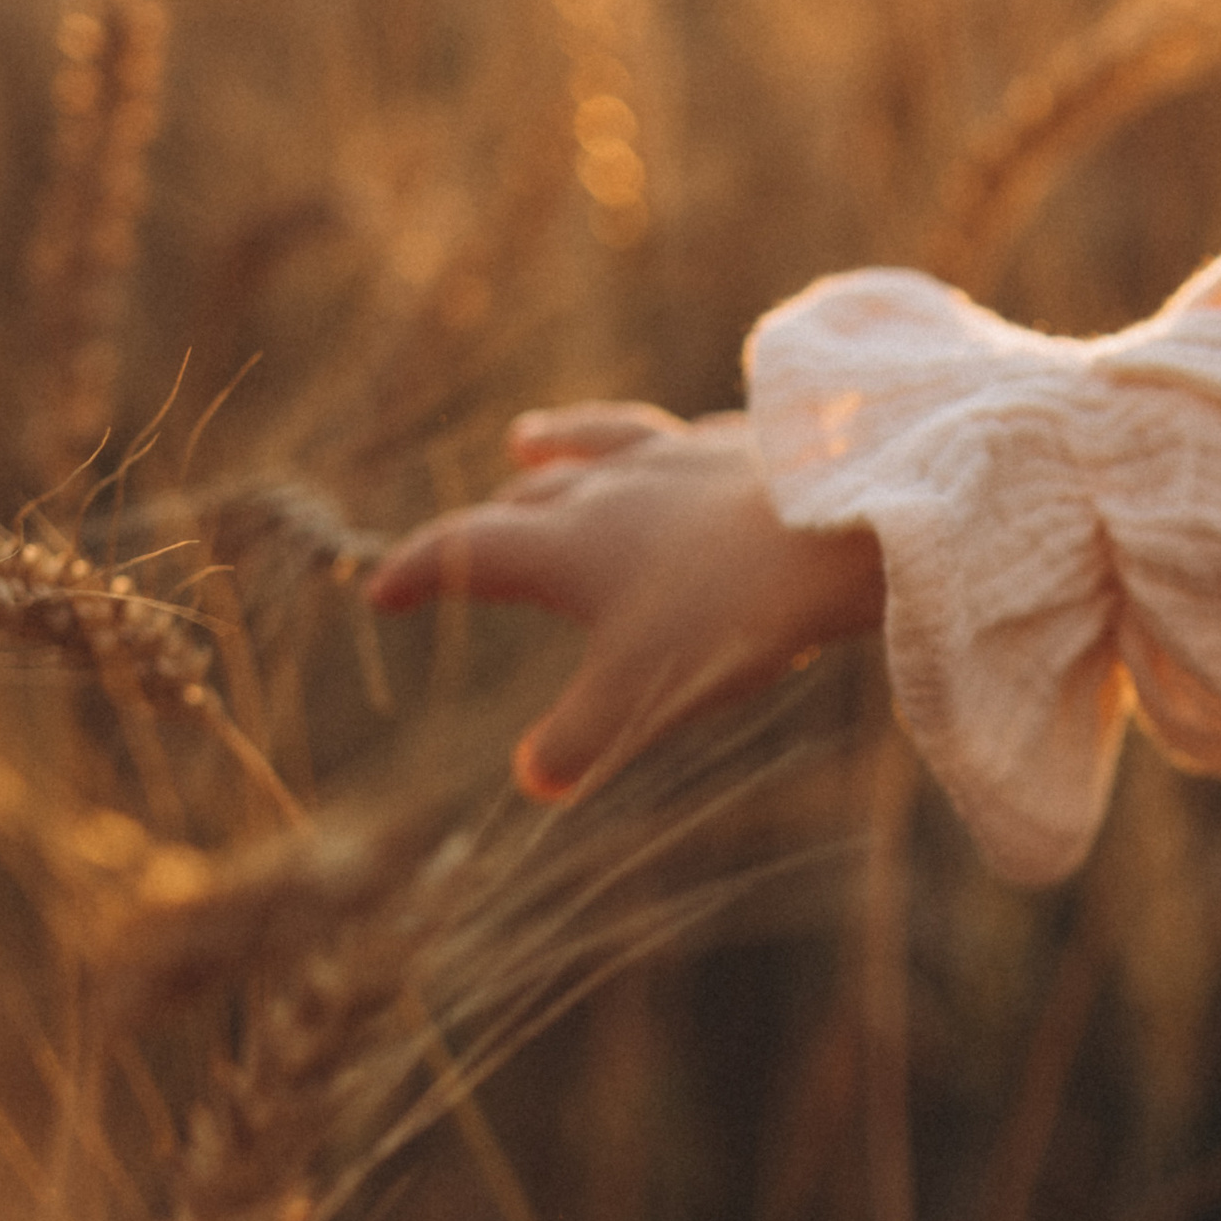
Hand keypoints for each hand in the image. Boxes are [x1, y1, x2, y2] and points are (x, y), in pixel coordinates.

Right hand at [368, 407, 884, 797]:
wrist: (841, 529)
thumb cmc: (729, 614)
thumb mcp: (640, 696)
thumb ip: (579, 740)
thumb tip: (534, 780)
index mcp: (567, 545)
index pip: (468, 551)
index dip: (419, 571)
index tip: (380, 589)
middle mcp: (613, 489)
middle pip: (532, 496)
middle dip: (490, 518)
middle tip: (467, 535)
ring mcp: (680, 459)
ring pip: (599, 446)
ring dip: (559, 446)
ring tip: (530, 441)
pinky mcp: (745, 446)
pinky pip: (684, 440)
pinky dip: (664, 448)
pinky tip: (679, 448)